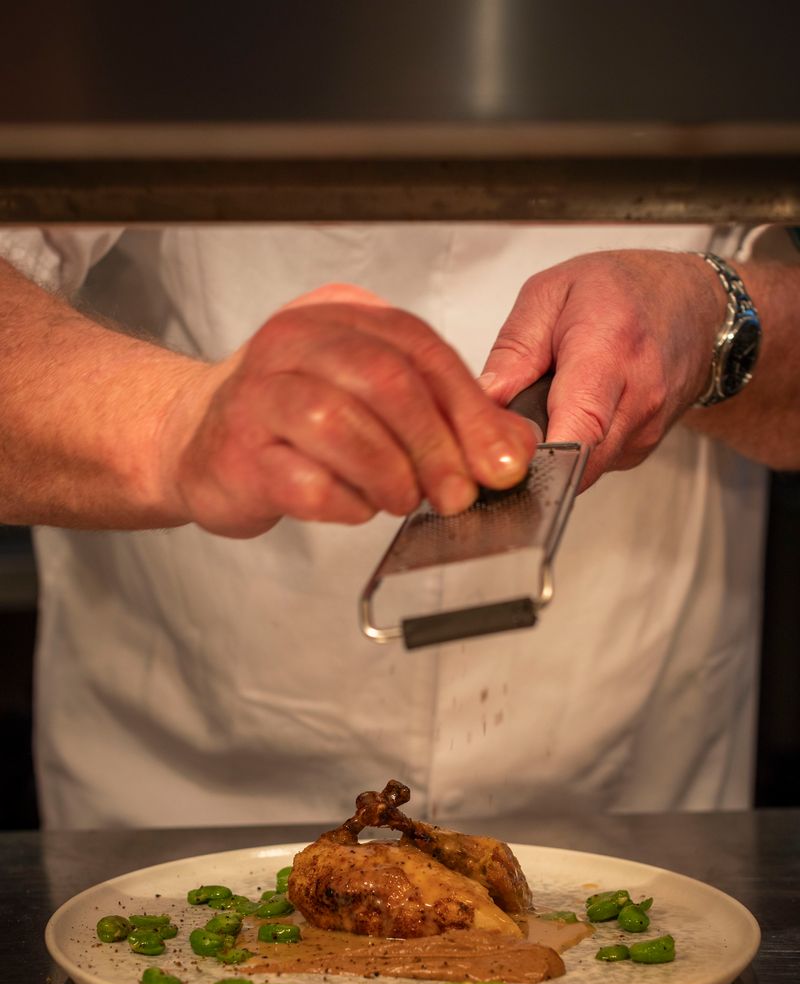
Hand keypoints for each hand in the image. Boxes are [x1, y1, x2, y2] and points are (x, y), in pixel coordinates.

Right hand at [171, 285, 534, 536]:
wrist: (190, 436)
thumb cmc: (288, 419)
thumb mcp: (369, 398)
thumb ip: (442, 413)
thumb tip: (511, 447)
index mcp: (336, 315)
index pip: (419, 348)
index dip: (469, 409)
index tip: (501, 461)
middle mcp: (293, 343)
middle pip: (384, 379)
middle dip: (435, 445)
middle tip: (457, 492)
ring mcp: (257, 394)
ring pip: (338, 423)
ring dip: (388, 473)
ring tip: (401, 499)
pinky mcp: (235, 452)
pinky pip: (301, 479)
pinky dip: (342, 502)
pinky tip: (353, 508)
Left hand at [480, 251, 725, 489]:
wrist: (695, 304)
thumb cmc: (625, 289)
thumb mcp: (552, 294)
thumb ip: (513, 349)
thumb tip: (482, 399)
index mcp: (609, 352)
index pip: (579, 428)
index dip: (539, 454)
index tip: (508, 457)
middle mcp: (637, 399)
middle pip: (573, 462)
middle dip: (531, 453)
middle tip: (510, 424)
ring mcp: (644, 431)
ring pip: (578, 468)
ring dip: (551, 448)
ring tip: (547, 404)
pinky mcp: (640, 450)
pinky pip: (592, 462)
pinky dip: (572, 445)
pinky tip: (572, 412)